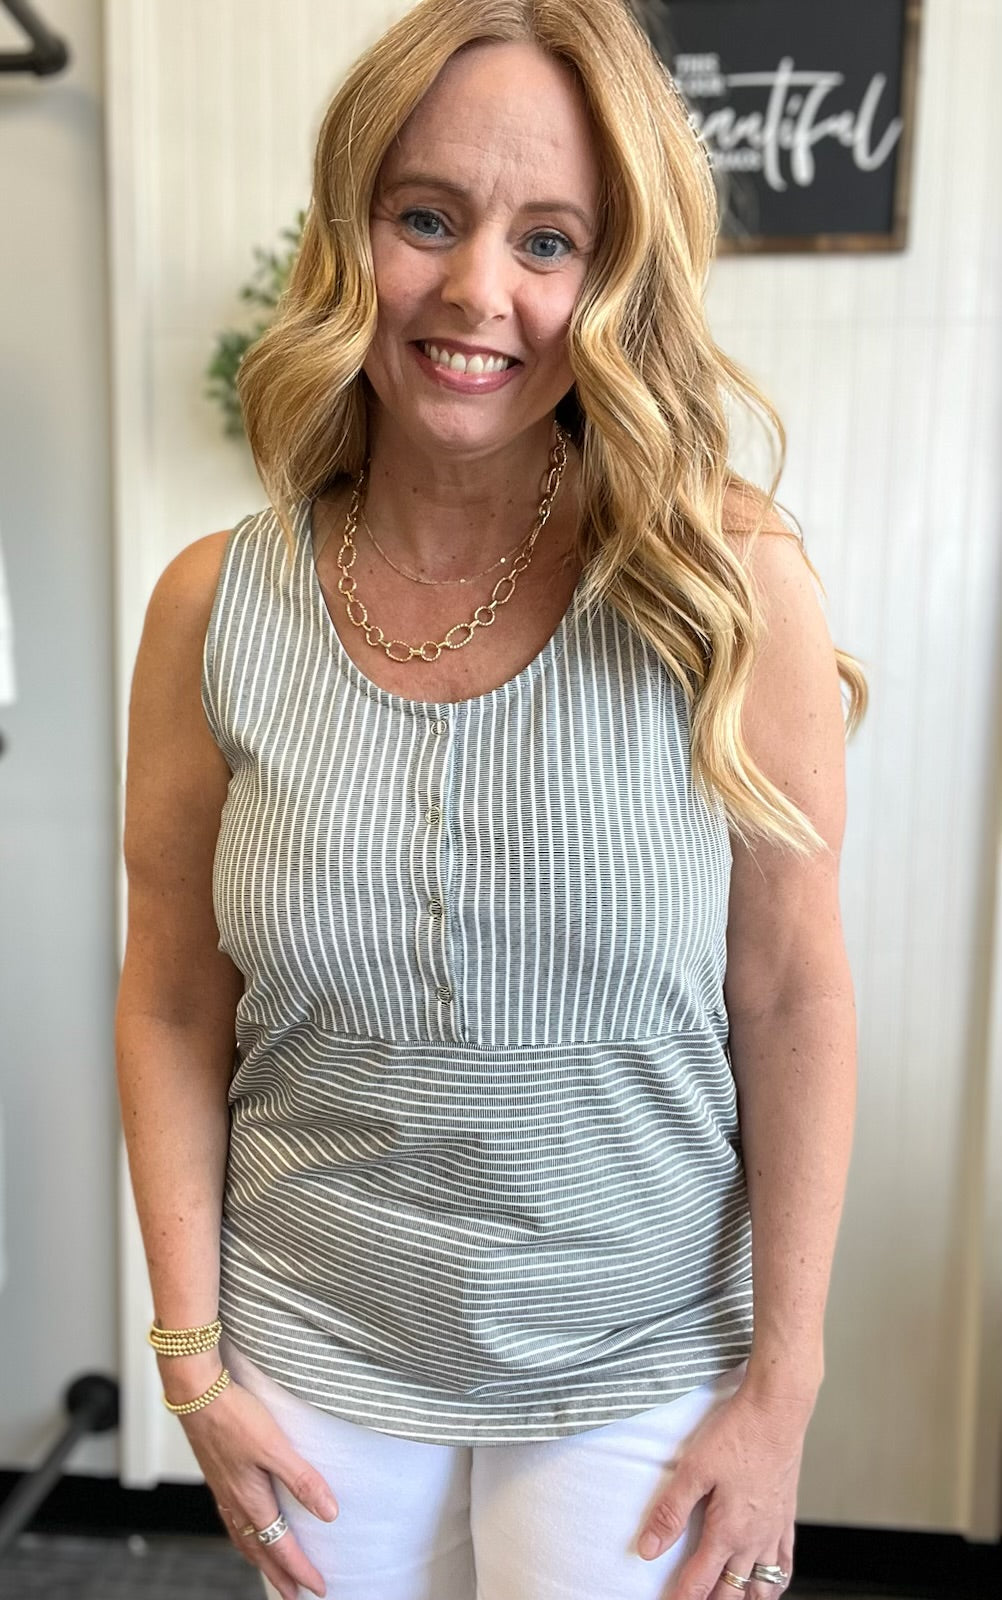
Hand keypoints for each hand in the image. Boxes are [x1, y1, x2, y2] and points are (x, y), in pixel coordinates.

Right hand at [178, 1376, 338, 1599]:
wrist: (197, 1395)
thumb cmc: (234, 1417)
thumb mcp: (275, 1447)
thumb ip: (302, 1479)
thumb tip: (328, 1513)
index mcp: (251, 1500)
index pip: (281, 1547)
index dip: (301, 1570)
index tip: (318, 1588)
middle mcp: (235, 1502)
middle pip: (260, 1551)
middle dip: (279, 1575)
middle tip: (293, 1596)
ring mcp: (223, 1490)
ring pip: (243, 1537)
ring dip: (259, 1558)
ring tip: (270, 1570)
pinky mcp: (217, 1475)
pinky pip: (232, 1519)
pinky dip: (243, 1534)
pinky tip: (246, 1525)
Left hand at [635, 1382, 806, 1597]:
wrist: (776, 1412)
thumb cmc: (737, 1434)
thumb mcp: (694, 1469)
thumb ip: (670, 1511)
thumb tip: (648, 1548)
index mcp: (728, 1531)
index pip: (700, 1582)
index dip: (682, 1599)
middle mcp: (754, 1539)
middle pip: (732, 1591)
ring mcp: (774, 1531)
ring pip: (762, 1586)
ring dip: (744, 1598)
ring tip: (728, 1599)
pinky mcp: (787, 1517)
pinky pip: (785, 1564)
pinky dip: (776, 1582)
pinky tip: (768, 1585)